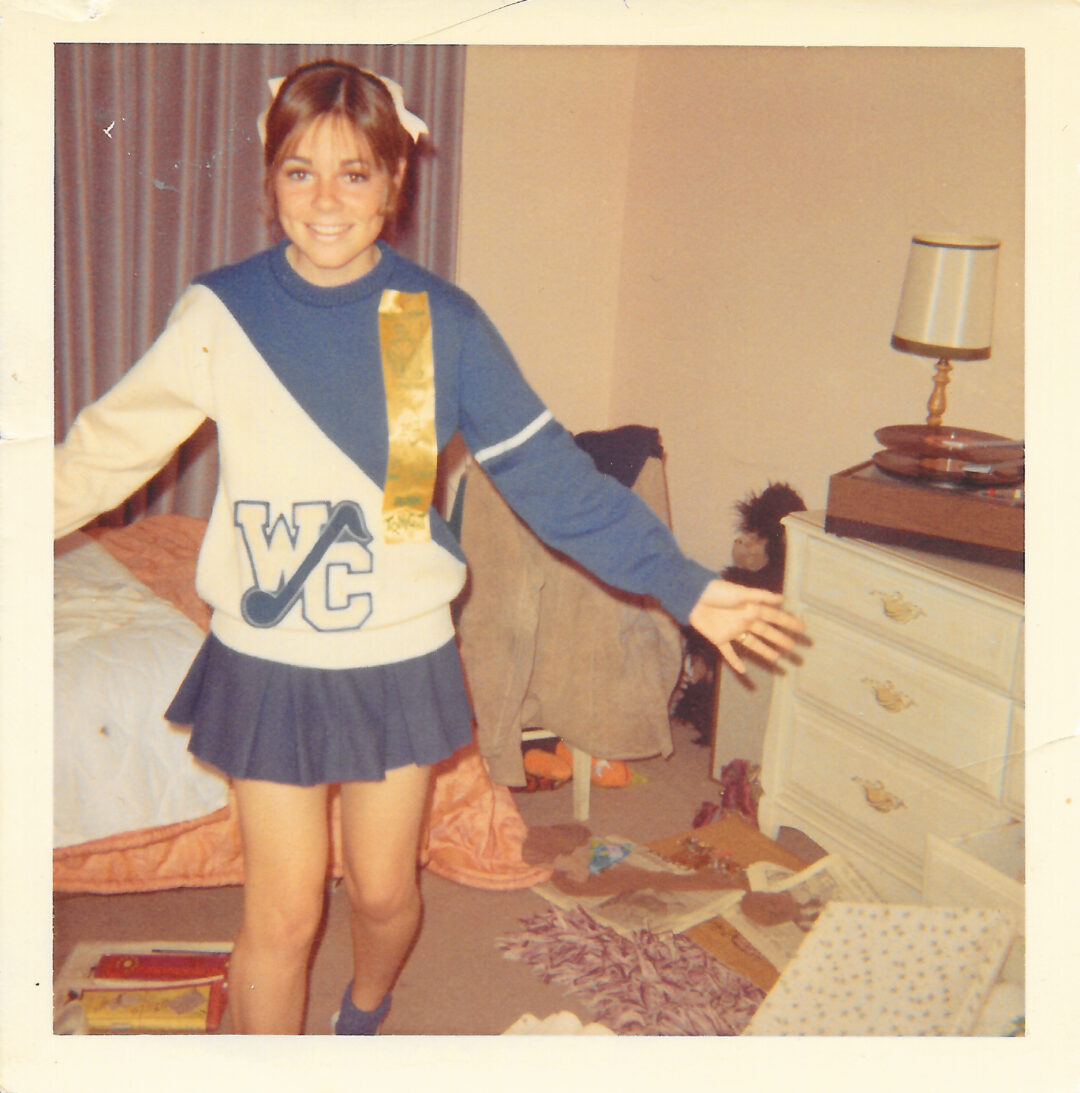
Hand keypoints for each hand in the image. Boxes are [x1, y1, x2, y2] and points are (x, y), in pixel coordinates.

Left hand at [688, 578, 804, 673]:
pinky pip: (728, 652)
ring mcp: (732, 630)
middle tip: (794, 647)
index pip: (775, 617)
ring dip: (764, 651)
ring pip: (752, 643)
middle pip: (766, 632)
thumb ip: (761, 596)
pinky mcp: (718, 638)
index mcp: (751, 608)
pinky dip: (734, 661)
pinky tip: (743, 670)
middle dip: (780, 639)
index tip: (802, 628)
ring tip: (777, 659)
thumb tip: (782, 598)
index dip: (788, 622)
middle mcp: (744, 620)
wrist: (693, 597)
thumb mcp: (740, 592)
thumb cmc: (717, 591)